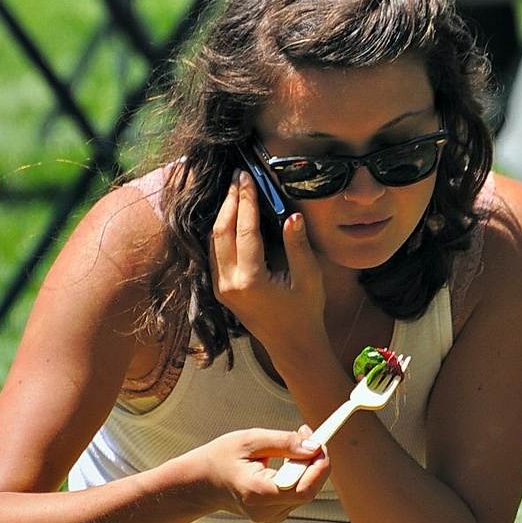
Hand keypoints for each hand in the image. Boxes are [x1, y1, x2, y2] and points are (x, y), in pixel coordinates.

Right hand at [195, 427, 328, 522]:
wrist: (203, 482)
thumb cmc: (222, 457)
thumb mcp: (250, 441)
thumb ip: (284, 443)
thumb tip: (314, 447)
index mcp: (258, 494)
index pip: (304, 489)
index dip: (319, 466)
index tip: (320, 441)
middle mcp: (266, 511)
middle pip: (308, 489)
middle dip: (314, 460)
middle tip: (306, 433)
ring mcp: (270, 517)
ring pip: (306, 491)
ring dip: (308, 466)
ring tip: (292, 444)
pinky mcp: (275, 515)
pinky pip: (298, 494)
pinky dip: (300, 475)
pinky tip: (287, 461)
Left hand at [209, 171, 325, 359]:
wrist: (292, 344)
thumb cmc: (305, 312)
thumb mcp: (308, 277)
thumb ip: (297, 245)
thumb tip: (292, 215)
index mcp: (251, 280)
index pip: (244, 230)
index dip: (246, 200)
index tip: (247, 178)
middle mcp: (229, 283)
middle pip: (221, 231)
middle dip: (230, 201)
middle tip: (238, 177)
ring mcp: (221, 288)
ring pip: (213, 241)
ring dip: (223, 214)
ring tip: (234, 192)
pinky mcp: (220, 290)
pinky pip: (214, 253)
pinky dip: (221, 231)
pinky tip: (231, 217)